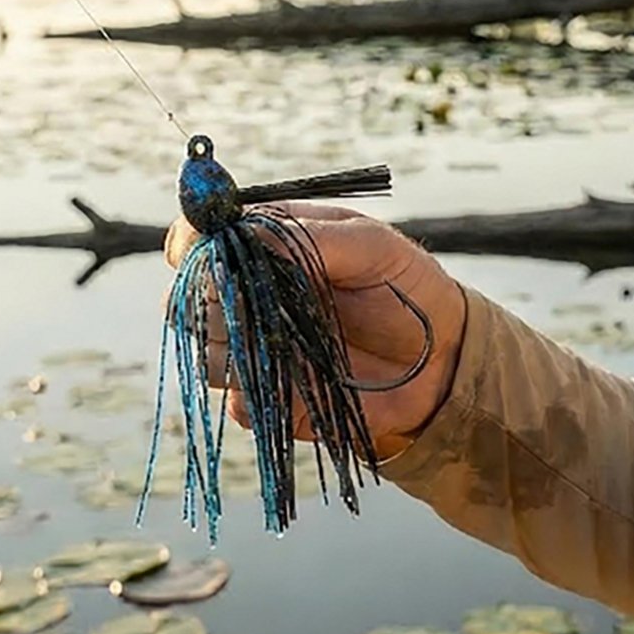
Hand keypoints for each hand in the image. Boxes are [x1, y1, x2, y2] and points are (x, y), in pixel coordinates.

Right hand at [164, 204, 467, 456]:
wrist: (443, 361)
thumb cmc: (408, 290)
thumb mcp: (369, 245)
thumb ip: (307, 235)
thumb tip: (242, 231)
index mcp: (268, 249)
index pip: (202, 240)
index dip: (190, 241)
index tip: (193, 246)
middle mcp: (253, 298)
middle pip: (190, 299)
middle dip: (213, 298)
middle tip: (258, 296)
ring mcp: (259, 350)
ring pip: (205, 351)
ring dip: (238, 344)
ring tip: (295, 336)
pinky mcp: (272, 399)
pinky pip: (238, 402)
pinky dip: (260, 391)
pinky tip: (303, 377)